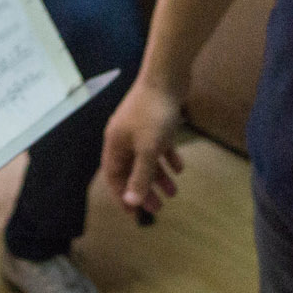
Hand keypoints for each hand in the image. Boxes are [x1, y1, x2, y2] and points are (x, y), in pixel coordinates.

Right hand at [100, 78, 185, 215]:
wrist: (167, 77)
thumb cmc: (154, 114)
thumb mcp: (148, 149)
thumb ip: (140, 176)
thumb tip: (130, 202)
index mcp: (115, 144)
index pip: (113, 176)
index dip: (123, 196)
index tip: (135, 214)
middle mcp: (123, 138)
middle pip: (131, 170)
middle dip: (144, 190)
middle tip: (159, 207)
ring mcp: (139, 129)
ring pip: (146, 159)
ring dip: (158, 177)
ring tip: (173, 193)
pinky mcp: (155, 121)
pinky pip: (159, 146)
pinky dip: (167, 158)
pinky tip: (179, 168)